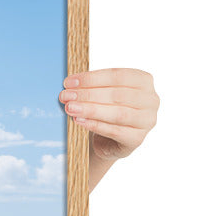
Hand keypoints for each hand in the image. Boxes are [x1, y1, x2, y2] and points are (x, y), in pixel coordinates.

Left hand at [59, 68, 158, 191]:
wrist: (109, 140)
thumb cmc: (106, 112)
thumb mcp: (101, 95)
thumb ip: (90, 88)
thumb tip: (69, 86)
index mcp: (143, 81)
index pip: (118, 75)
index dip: (92, 78)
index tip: (69, 82)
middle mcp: (150, 100)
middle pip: (117, 95)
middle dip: (88, 94)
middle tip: (65, 96)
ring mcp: (147, 120)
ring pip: (118, 113)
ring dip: (91, 110)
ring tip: (70, 108)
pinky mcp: (137, 139)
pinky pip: (115, 131)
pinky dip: (95, 125)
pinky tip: (79, 121)